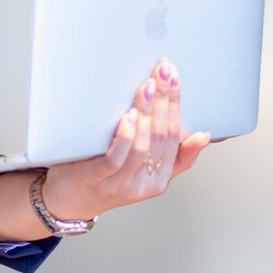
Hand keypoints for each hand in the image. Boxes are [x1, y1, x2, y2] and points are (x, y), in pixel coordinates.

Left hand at [37, 57, 211, 221]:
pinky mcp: (98, 180)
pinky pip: (117, 157)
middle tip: (163, 71)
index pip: (174, 135)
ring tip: (148, 87)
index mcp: (159, 179)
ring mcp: (121, 184)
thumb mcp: (144, 171)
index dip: (175, 104)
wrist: (69, 201)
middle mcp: (144, 184)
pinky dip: (126, 134)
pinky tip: (129, 114)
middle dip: (165, 99)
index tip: (173, 77)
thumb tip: (203, 136)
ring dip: (147, 112)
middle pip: (161, 136)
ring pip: (143, 146)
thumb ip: (173, 155)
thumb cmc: (105, 179)